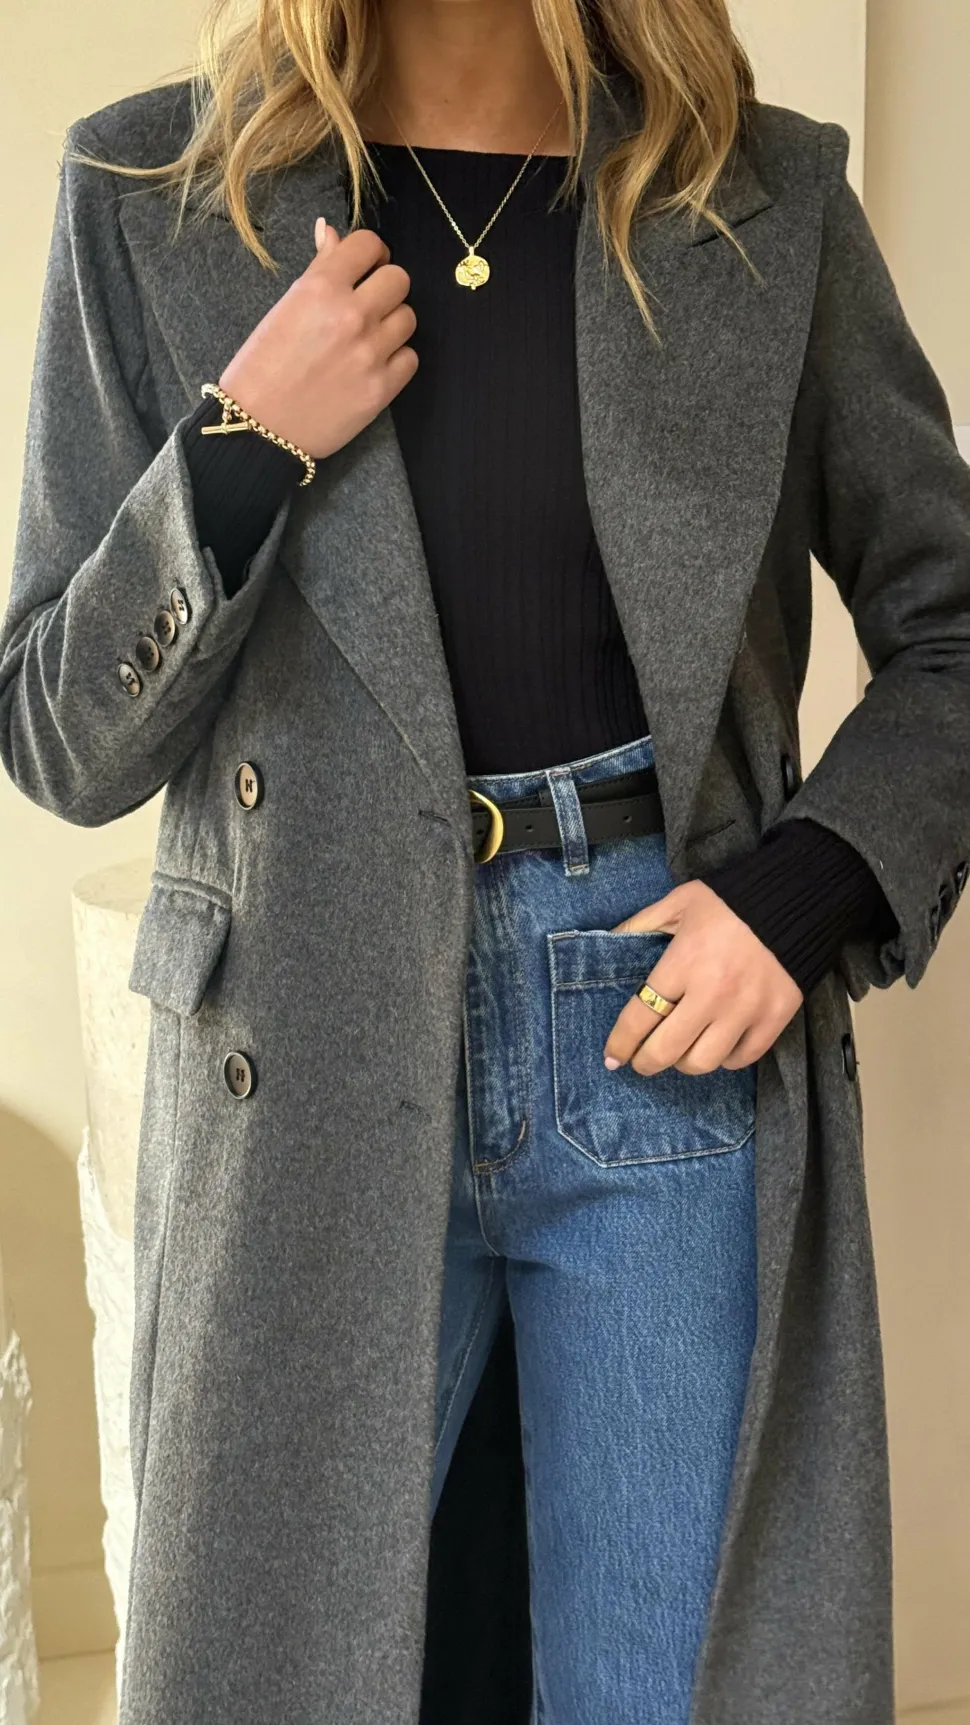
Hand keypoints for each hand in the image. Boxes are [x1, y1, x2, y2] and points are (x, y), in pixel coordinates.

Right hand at [218, 218, 416, 460]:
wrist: (258, 428)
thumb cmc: (261, 366)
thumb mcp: (284, 307)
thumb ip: (318, 269)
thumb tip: (330, 231)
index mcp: (321, 288)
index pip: (369, 245)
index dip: (370, 253)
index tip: (365, 267)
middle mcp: (351, 316)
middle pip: (399, 279)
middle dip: (385, 287)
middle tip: (368, 304)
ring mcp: (370, 354)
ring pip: (408, 318)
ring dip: (391, 324)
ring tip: (367, 338)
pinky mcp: (381, 389)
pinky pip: (410, 358)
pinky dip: (396, 359)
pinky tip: (372, 365)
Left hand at [602, 881, 803, 1074]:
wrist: (795, 899)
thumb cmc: (730, 901)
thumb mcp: (679, 903)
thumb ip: (642, 924)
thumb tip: (609, 941)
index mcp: (684, 963)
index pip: (640, 1017)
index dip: (621, 1043)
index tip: (612, 1056)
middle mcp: (713, 993)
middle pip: (667, 1050)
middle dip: (646, 1062)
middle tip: (641, 1062)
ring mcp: (746, 1009)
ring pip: (704, 1062)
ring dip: (685, 1062)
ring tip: (681, 1051)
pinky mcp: (775, 1018)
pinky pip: (741, 1058)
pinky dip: (725, 1058)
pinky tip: (717, 1044)